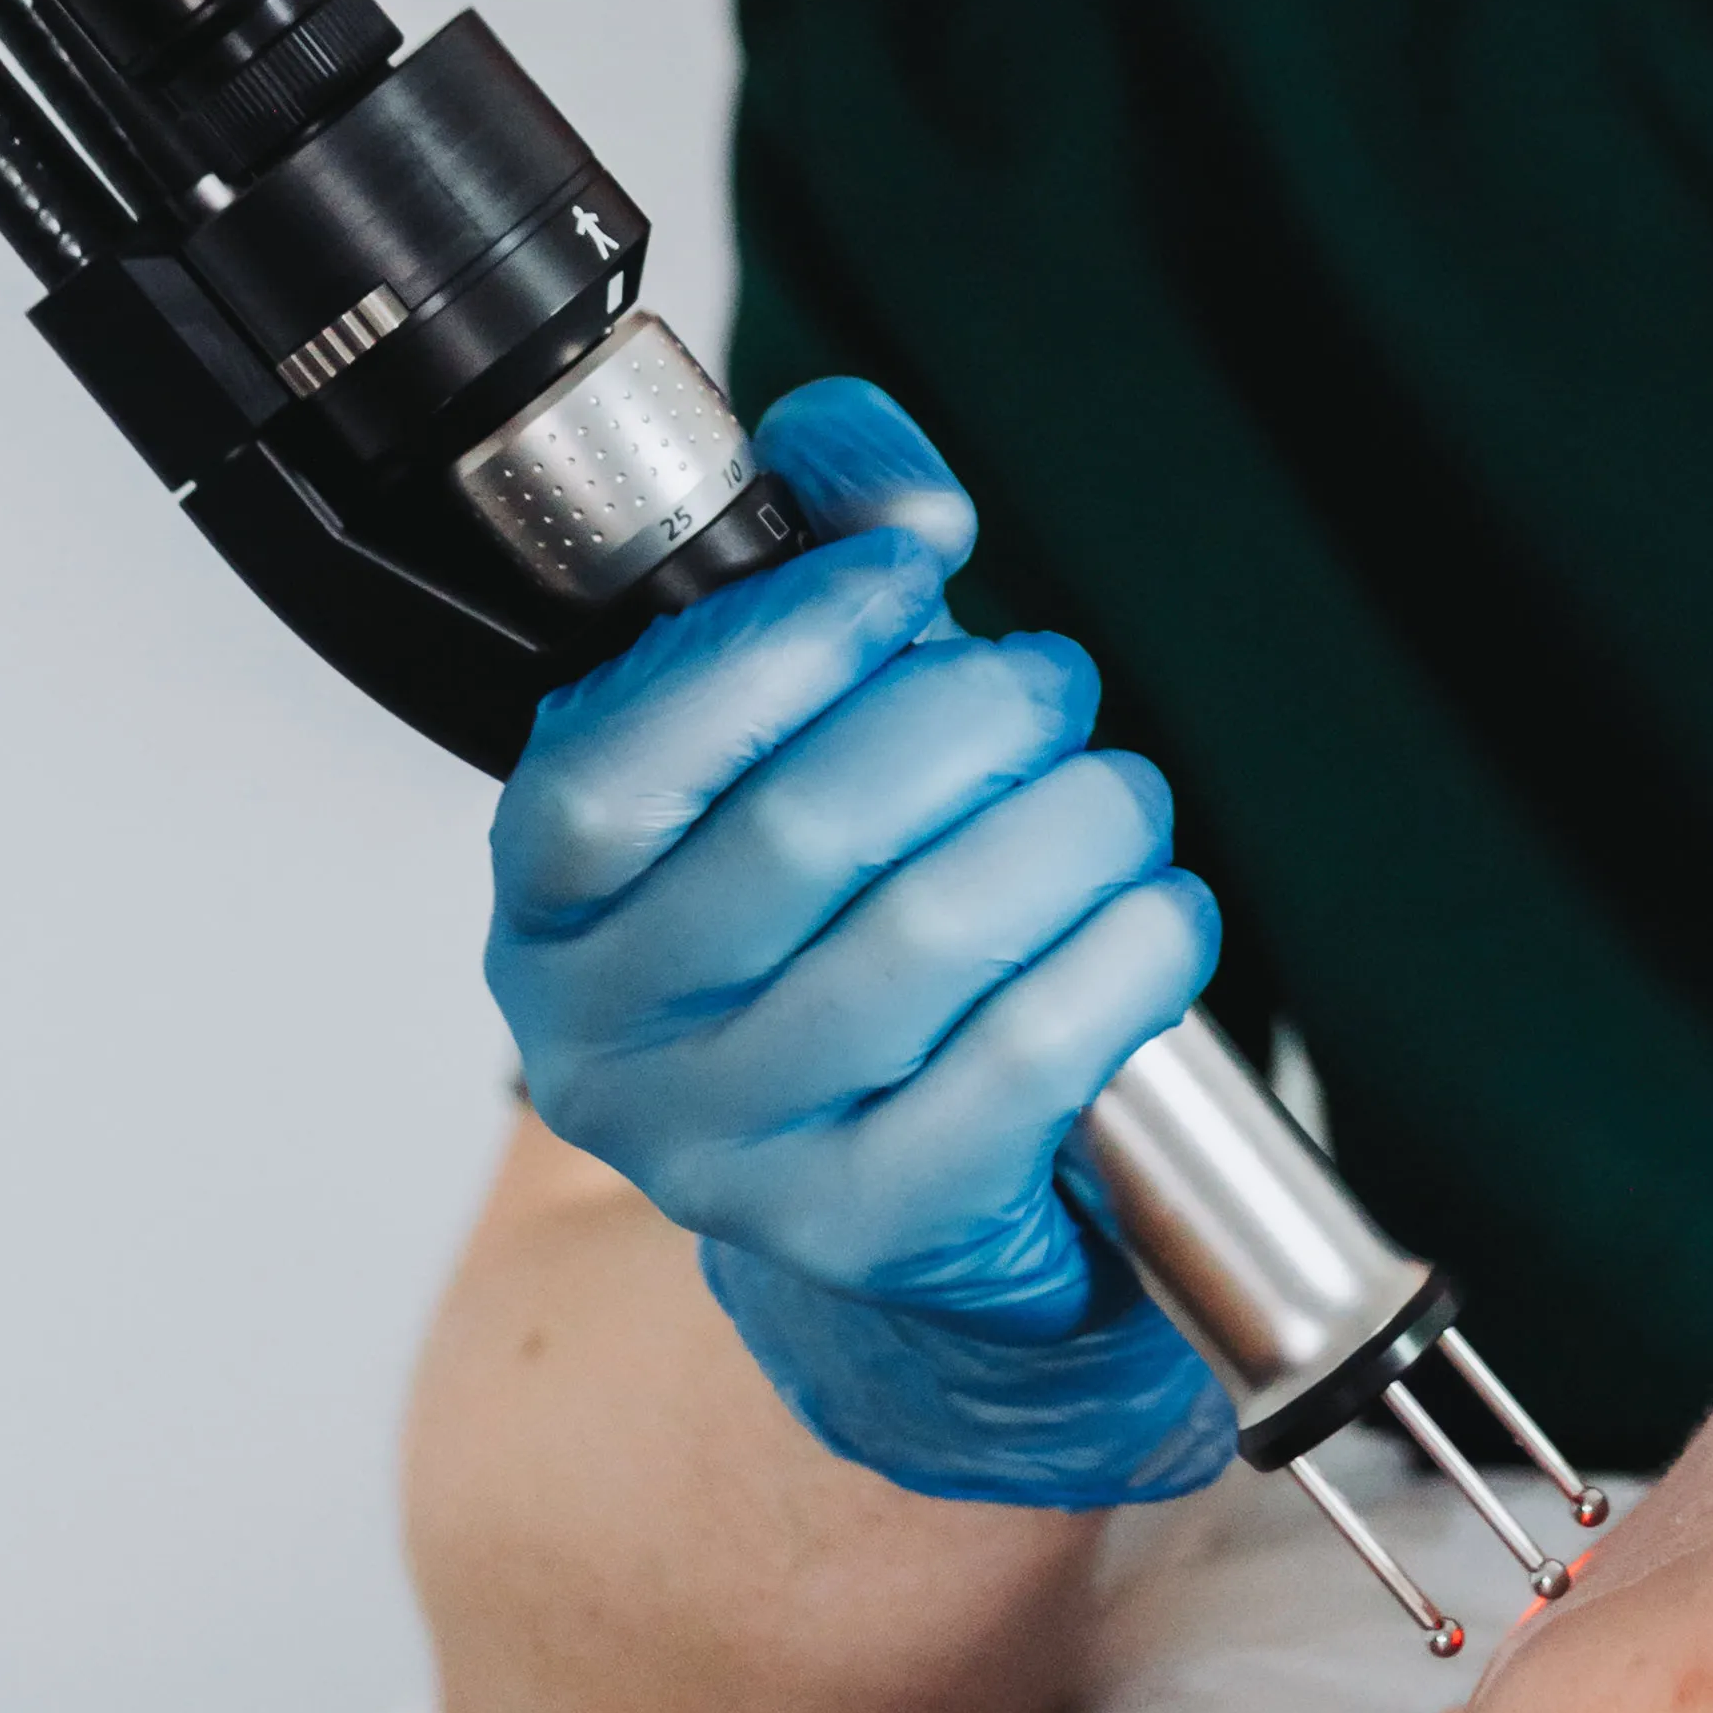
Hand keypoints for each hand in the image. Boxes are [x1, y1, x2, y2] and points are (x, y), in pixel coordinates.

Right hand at [483, 374, 1236, 1510]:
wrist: (899, 1199)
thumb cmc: (839, 922)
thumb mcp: (795, 726)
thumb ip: (826, 545)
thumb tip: (902, 485)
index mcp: (554, 894)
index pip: (627, 752)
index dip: (790, 634)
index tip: (915, 564)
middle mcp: (605, 1035)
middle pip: (802, 832)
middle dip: (973, 716)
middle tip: (1053, 684)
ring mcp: (722, 1153)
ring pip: (927, 940)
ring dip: (1071, 829)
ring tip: (1118, 796)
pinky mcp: (862, 1227)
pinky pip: (1019, 1068)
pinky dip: (1122, 960)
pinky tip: (1158, 915)